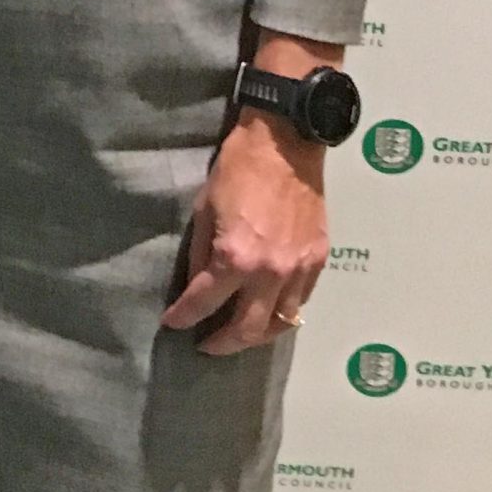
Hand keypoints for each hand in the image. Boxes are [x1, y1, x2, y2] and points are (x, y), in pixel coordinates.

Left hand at [161, 111, 326, 353]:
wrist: (285, 146)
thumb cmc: (236, 170)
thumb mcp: (203, 209)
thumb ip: (200, 253)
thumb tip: (197, 285)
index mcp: (235, 258)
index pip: (204, 302)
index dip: (184, 317)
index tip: (172, 324)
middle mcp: (270, 273)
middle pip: (248, 329)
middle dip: (223, 343)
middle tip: (206, 345)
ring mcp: (299, 271)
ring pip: (281, 325)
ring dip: (257, 336)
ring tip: (239, 335)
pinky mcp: (319, 262)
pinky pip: (301, 302)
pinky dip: (283, 314)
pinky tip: (268, 312)